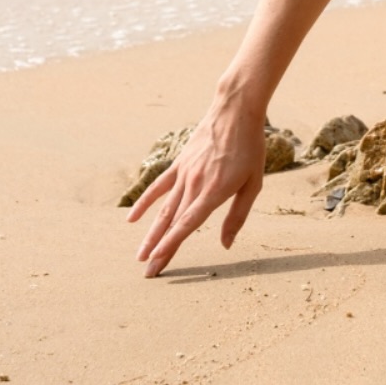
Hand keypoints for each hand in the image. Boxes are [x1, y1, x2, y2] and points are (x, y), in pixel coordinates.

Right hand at [127, 99, 267, 276]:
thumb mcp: (253, 183)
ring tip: (140, 256)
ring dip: (150, 234)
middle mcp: (194, 184)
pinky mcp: (179, 163)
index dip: (171, 245)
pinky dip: (144, 202)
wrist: (235, 110)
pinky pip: (158, 186)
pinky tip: (132, 219)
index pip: (187, 224)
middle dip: (159, 249)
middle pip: (172, 223)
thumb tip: (226, 245)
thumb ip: (237, 215)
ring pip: (163, 209)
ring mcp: (184, 173)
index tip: (158, 263)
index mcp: (213, 192)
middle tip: (148, 274)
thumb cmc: (250, 147)